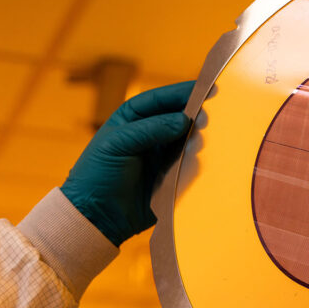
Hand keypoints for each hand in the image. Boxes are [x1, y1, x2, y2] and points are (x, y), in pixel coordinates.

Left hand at [61, 81, 193, 245]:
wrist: (97, 218)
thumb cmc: (97, 174)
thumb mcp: (117, 145)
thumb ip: (150, 129)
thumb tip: (184, 120)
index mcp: (134, 117)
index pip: (162, 99)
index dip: (183, 93)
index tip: (207, 90)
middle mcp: (152, 133)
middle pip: (180, 117)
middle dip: (196, 116)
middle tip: (211, 117)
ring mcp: (164, 155)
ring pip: (189, 140)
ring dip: (199, 139)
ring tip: (207, 139)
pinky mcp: (174, 177)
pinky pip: (191, 165)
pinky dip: (199, 161)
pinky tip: (204, 159)